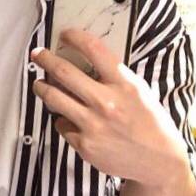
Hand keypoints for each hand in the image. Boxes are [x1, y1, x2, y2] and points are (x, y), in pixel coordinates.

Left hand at [31, 27, 190, 188]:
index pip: (94, 49)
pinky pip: (61, 124)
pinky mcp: (84, 145)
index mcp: (124, 84)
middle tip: (37, 54)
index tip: (64, 34)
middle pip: (63, 72)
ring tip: (39, 83)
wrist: (158, 161)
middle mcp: (106, 102)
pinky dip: (62, 119)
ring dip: (41, 87)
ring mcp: (93, 125)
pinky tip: (68, 118)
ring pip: (53, 98)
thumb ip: (114, 77)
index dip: (74, 37)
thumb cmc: (149, 122)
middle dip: (45, 59)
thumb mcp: (139, 91)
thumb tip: (83, 60)